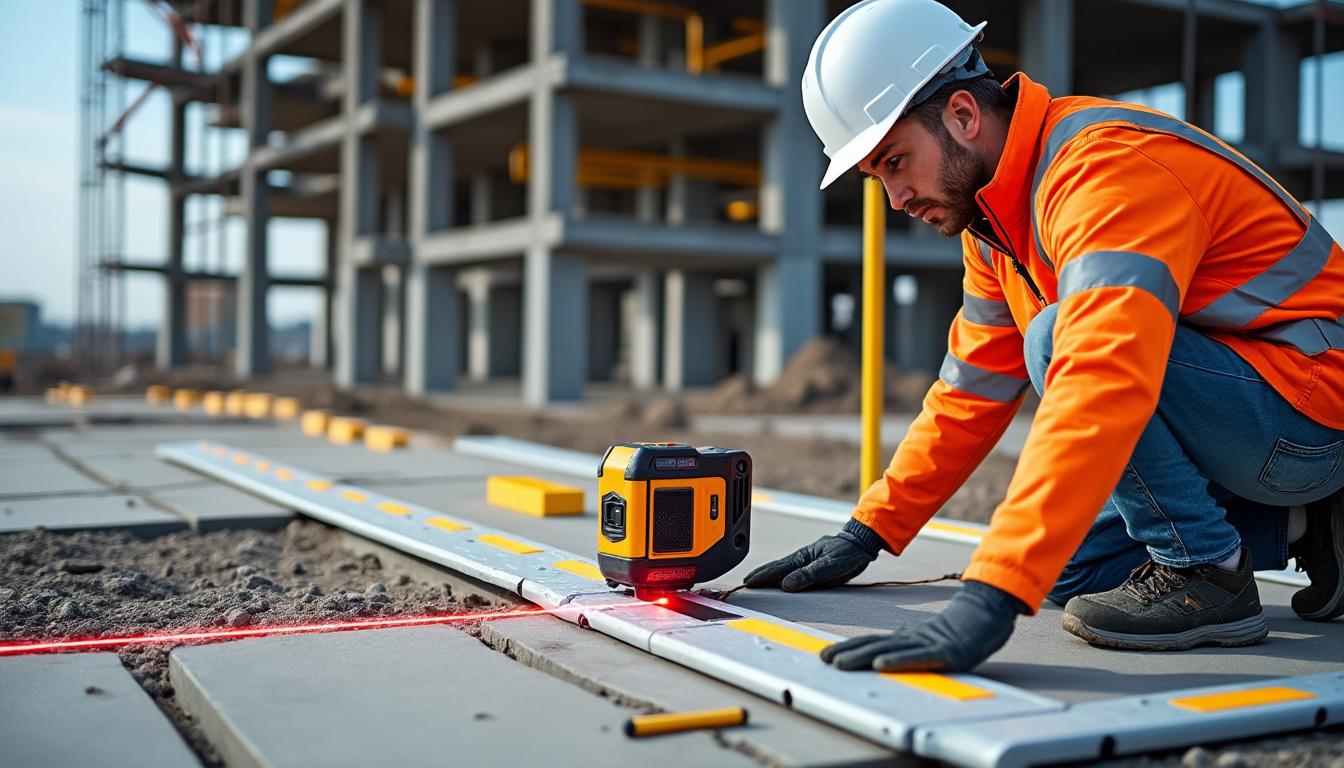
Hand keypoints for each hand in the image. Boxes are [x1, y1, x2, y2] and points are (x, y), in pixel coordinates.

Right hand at [742, 519, 883, 591]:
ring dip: (770, 576)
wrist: (861, 544)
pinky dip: (783, 576)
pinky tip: (780, 581)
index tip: (748, 582)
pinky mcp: (813, 565)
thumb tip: (786, 584)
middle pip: (776, 568)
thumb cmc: (847, 553)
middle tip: (746, 582)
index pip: (778, 568)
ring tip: (757, 581)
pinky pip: (793, 572)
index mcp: (803, 557)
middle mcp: (802, 559)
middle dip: (761, 575)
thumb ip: (808, 575)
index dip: (762, 576)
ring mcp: (807, 561)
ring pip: (784, 570)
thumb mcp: (830, 566)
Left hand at [819, 580, 1026, 672]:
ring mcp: (928, 645)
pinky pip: (919, 658)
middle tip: (823, 660)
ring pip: (889, 651)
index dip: (849, 648)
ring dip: (862, 657)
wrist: (990, 611)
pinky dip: (898, 661)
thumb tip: (885, 656)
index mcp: (907, 637)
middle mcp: (913, 639)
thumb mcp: (929, 639)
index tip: (826, 654)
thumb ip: (909, 646)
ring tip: (840, 663)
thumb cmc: (961, 628)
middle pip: (874, 645)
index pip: (872, 642)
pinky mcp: (946, 653)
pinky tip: (881, 664)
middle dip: (847, 653)